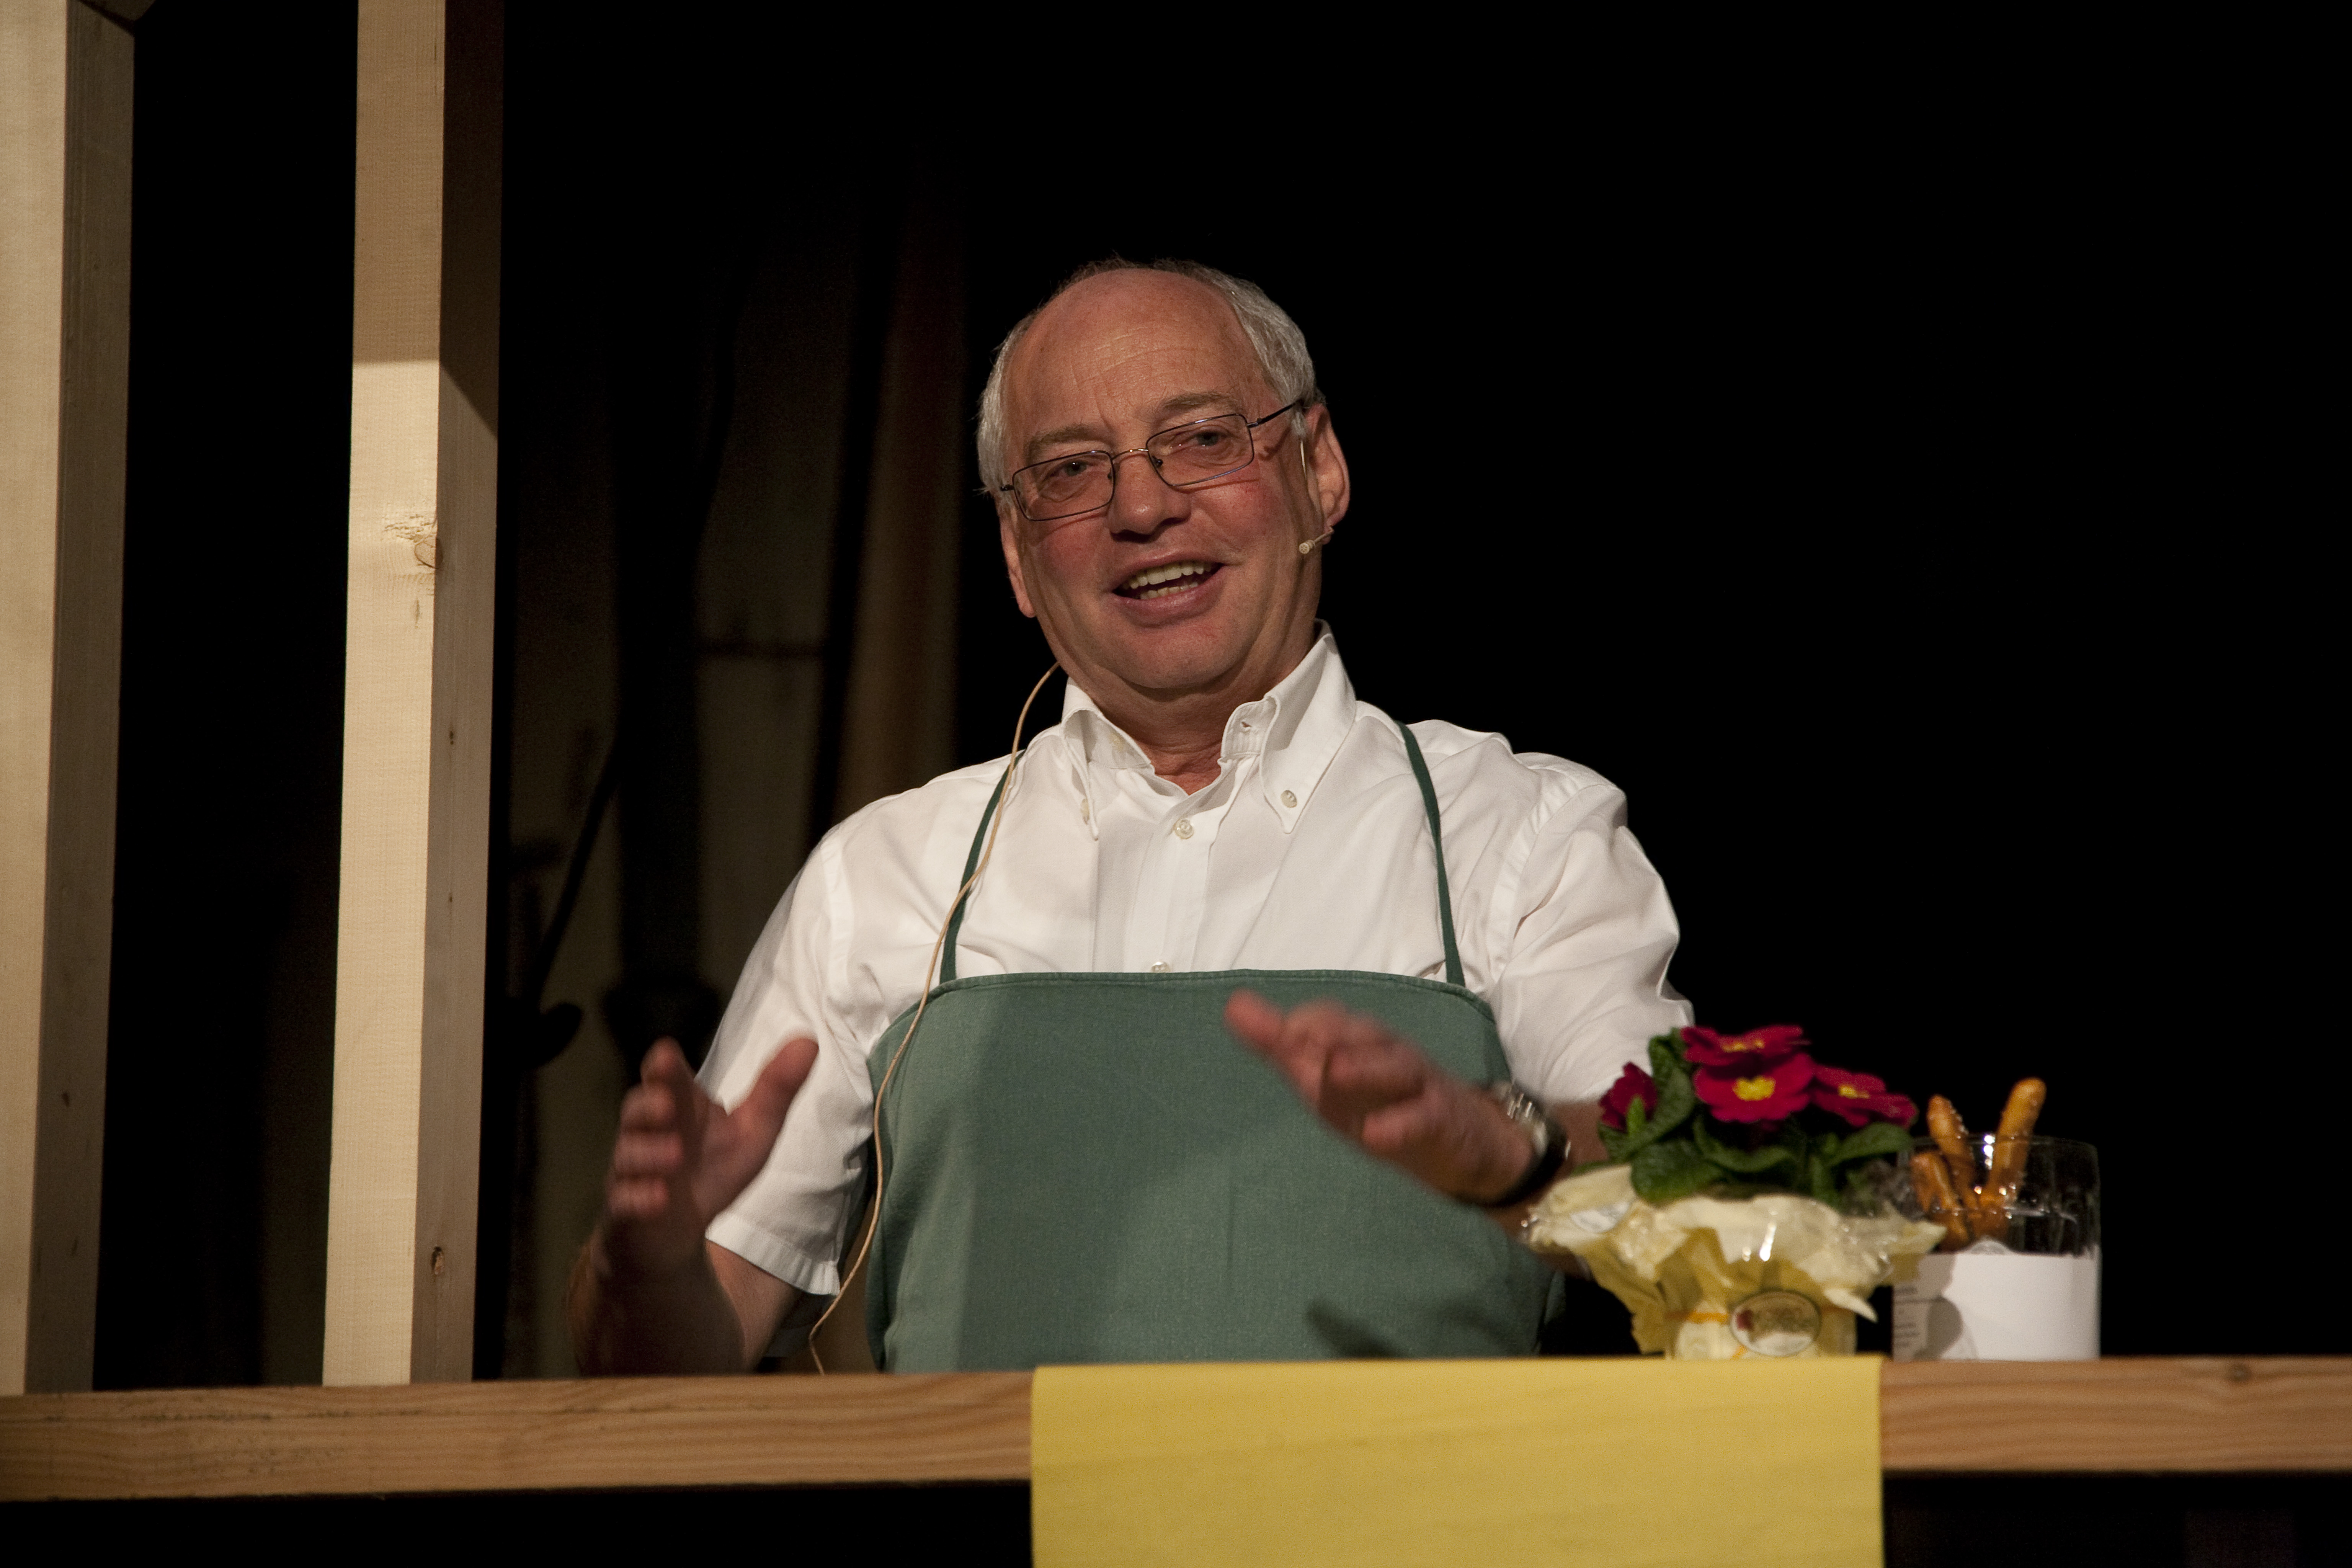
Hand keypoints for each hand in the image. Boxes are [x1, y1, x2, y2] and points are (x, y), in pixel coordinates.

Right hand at [602, 1035, 816, 1275]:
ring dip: (649, 1153)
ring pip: (628, 1154)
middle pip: (636, 1108)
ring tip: (676, 1155)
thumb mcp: (753, 1130)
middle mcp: (649, 1132)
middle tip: (668, 1106)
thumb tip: (809, 1041)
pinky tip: (658, 1198)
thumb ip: (777, 1089)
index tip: (666, 1057)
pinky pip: (623, 1200)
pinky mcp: (625, 1209)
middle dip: (648, 1104)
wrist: (678, 1233)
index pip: (664, 1076)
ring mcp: (633, 1171)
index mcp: (680, 1105)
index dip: (663, 1066)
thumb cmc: (712, 1170)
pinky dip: (639, 1198)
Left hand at [1223, 991, 1531, 1203]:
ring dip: (1365, 1067)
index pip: (1335, 1019)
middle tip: (1298, 1037)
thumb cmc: (1381, 1102)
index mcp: (1362, 1043)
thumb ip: (1282, 1046)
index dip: (1308, 1022)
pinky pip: (1422, 1120)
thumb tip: (1232, 1005)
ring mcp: (1420, 1086)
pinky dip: (1399, 1126)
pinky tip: (1374, 1136)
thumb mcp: (1327, 1079)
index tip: (1278, 1029)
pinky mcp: (1442, 1122)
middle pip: (1367, 1034)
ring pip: (1397, 1067)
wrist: (1462, 1142)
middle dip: (1335, 1032)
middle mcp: (1391, 1054)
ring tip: (1332, 1072)